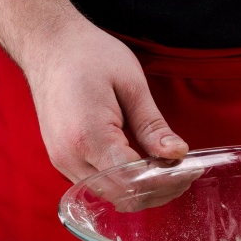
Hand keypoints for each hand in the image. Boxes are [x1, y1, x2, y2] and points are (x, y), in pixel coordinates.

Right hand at [26, 16, 188, 181]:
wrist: (49, 44)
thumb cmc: (89, 56)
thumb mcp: (131, 85)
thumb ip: (153, 126)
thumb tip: (178, 153)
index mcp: (89, 137)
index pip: (136, 181)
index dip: (168, 180)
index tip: (192, 170)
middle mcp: (70, 157)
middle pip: (125, 196)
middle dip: (161, 190)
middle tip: (186, 173)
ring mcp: (63, 161)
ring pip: (113, 196)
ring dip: (145, 190)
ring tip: (170, 170)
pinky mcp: (64, 160)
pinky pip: (100, 185)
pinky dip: (127, 184)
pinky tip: (146, 167)